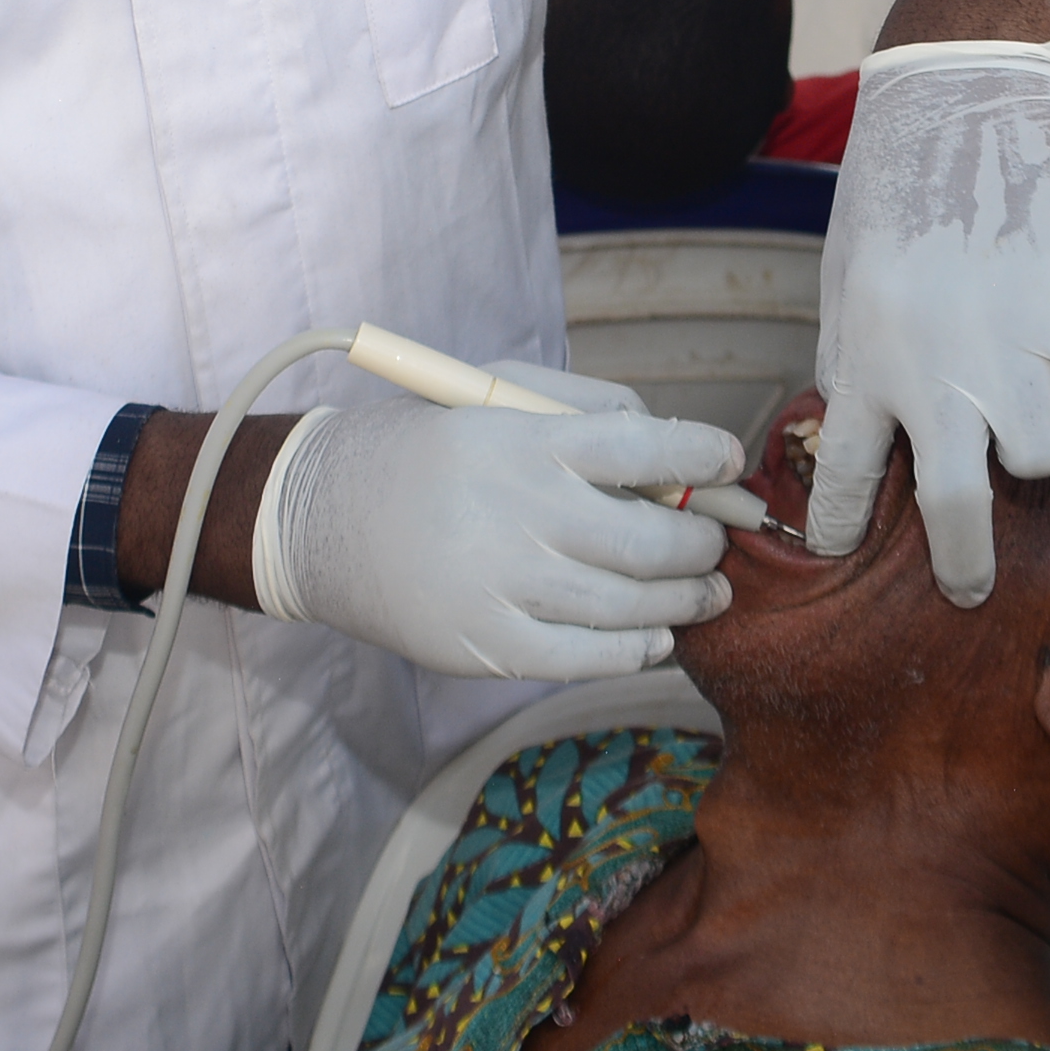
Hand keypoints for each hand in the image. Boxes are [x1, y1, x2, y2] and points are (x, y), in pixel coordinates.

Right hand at [254, 370, 741, 678]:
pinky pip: (589, 657)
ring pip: (632, 606)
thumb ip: (585, 408)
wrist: (318, 518)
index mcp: (523, 441)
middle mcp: (520, 513)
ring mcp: (504, 586)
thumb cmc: (424, 447)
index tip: (731, 461)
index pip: (644, 447)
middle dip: (703, 543)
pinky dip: (638, 649)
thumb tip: (670, 444)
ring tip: (706, 591)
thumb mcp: (493, 394)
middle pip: (651, 541)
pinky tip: (655, 636)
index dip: (704, 456)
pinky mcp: (489, 645)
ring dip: (686, 600)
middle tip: (715, 541)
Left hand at [813, 40, 1049, 601]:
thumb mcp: (844, 282)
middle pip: (955, 510)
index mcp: (864, 361)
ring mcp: (1016, 349)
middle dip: (965, 568)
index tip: (839, 552)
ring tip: (1031, 401)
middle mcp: (936, 371)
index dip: (839, 528)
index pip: (844, 479)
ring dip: (1036, 445)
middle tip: (970, 589)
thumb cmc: (897, 192)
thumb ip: (851, 363)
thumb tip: (856, 435)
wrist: (967, 103)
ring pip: (1041, 460)